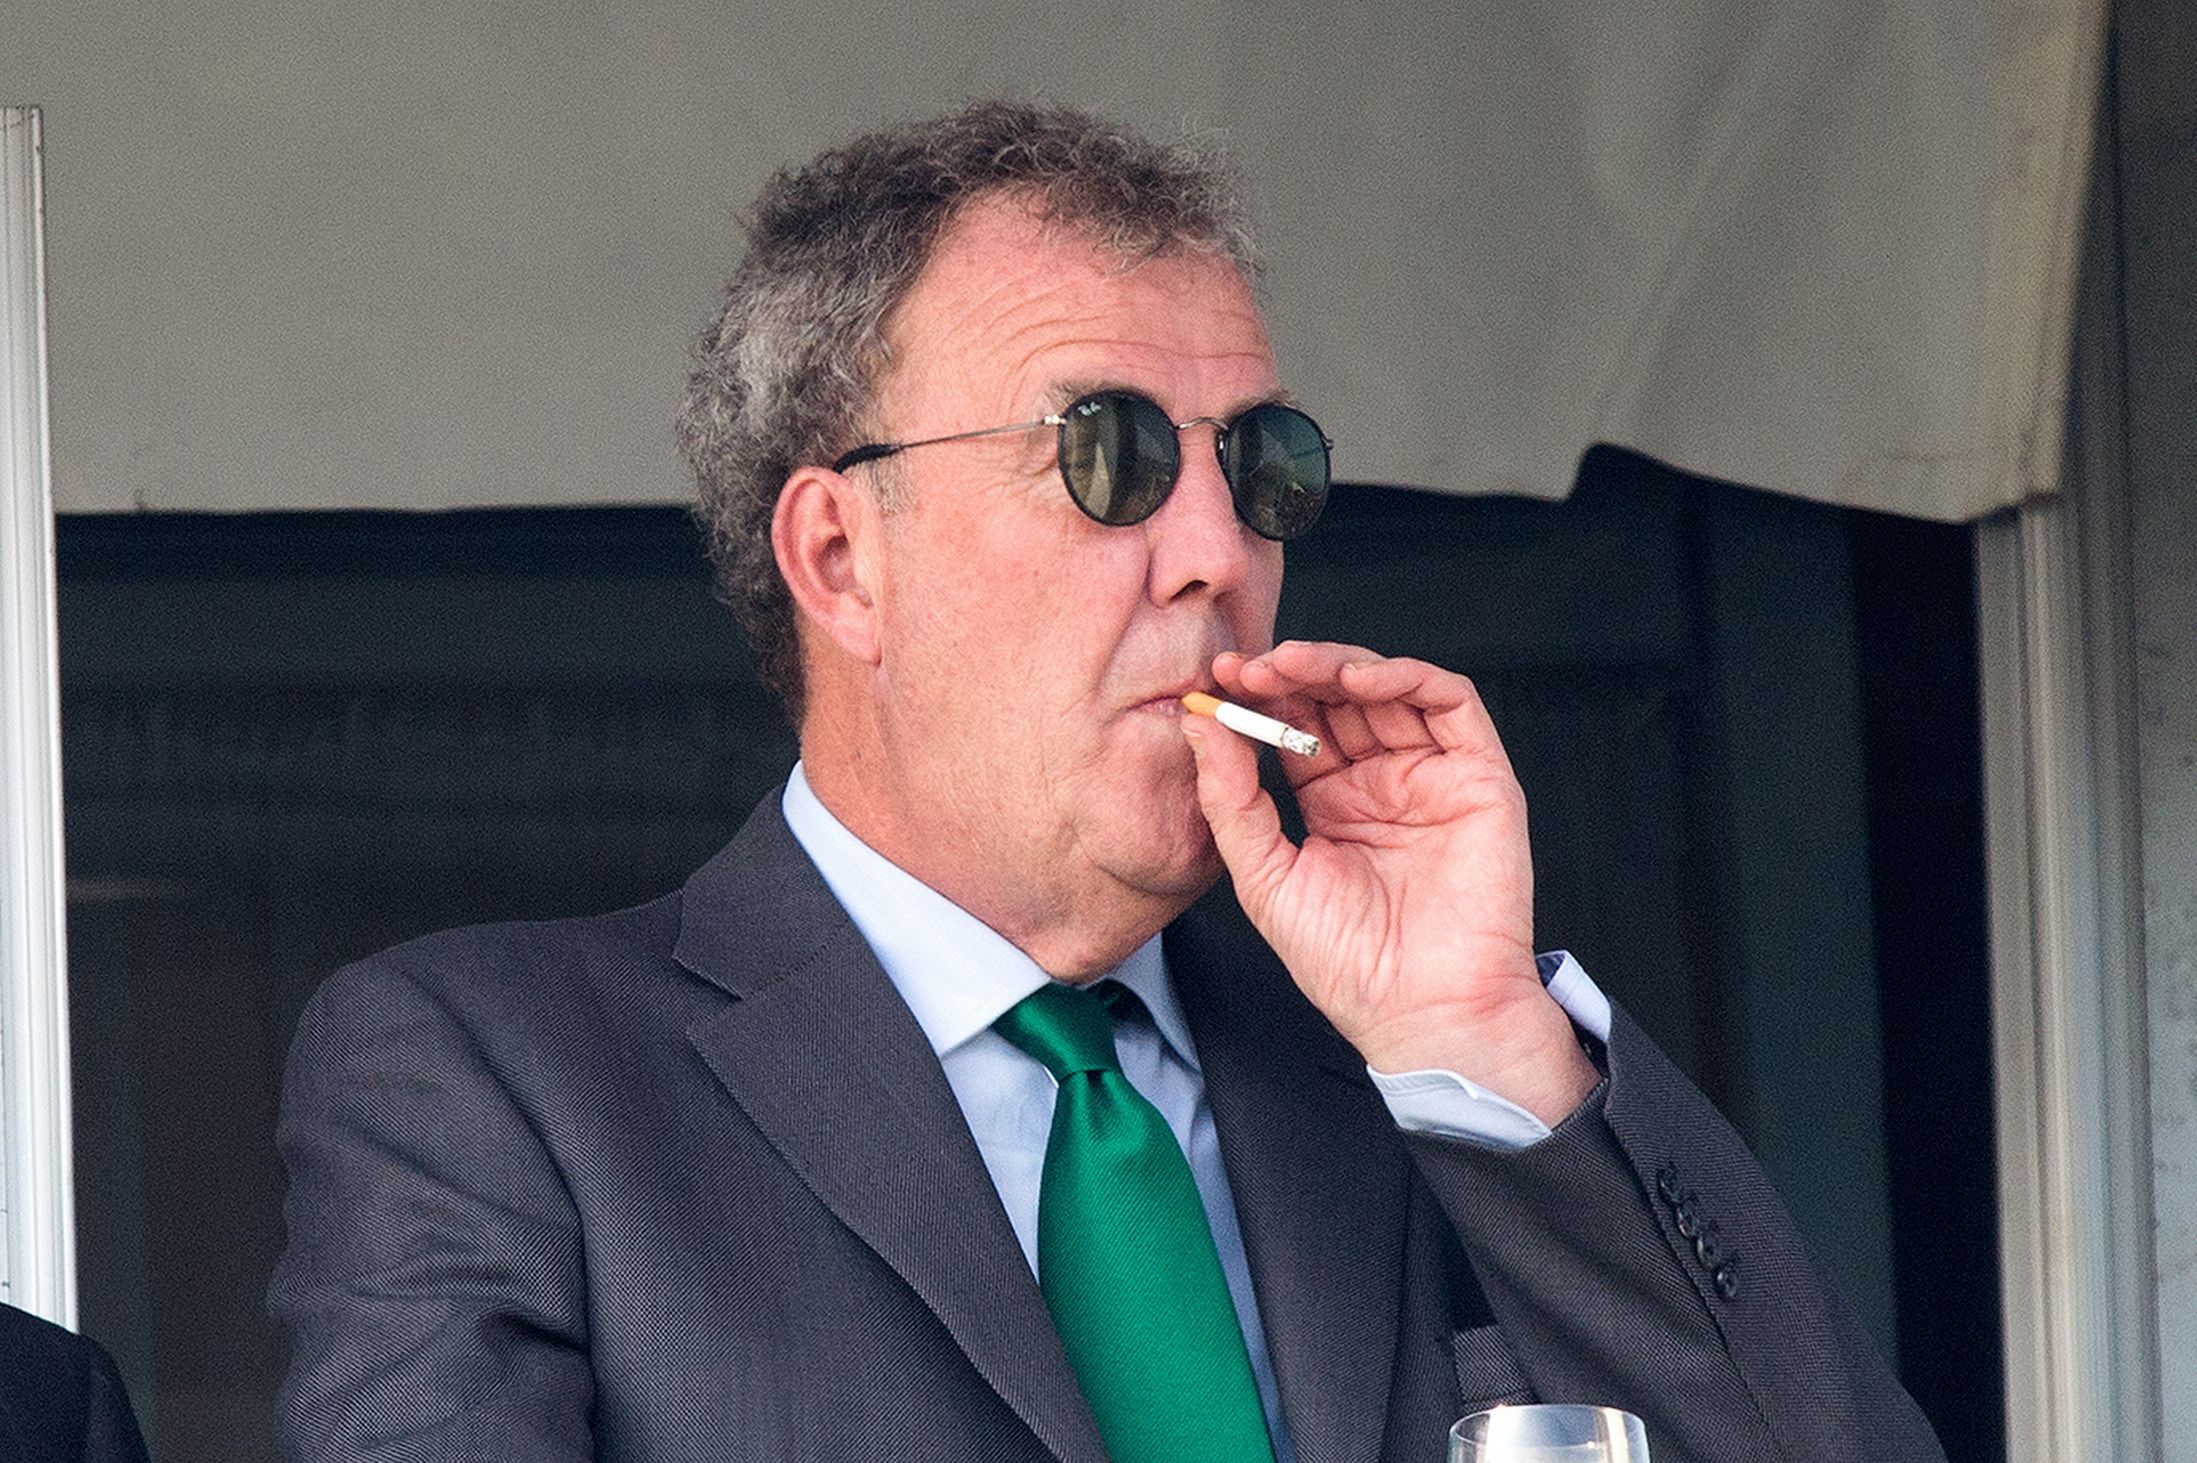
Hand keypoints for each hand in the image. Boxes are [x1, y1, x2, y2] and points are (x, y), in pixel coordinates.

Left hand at [1182, 641, 1597, 1125]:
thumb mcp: (1264, 876)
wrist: (1421, 1012)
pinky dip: (1404, 677)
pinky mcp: (1480, 776)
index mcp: (1334, 803)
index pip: (1295, 726)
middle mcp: (1383, 781)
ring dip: (1337, 665)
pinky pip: (1449, 703)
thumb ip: (1231, 800)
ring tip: (1290, 665)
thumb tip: (1198, 723)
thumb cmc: (1348, 964)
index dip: (1259, 697)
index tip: (1217, 679)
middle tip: (1248, 667)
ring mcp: (1432, 775)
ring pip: (1388, 688)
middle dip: (1291, 672)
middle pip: (1337, 699)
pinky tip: (1356, 682)